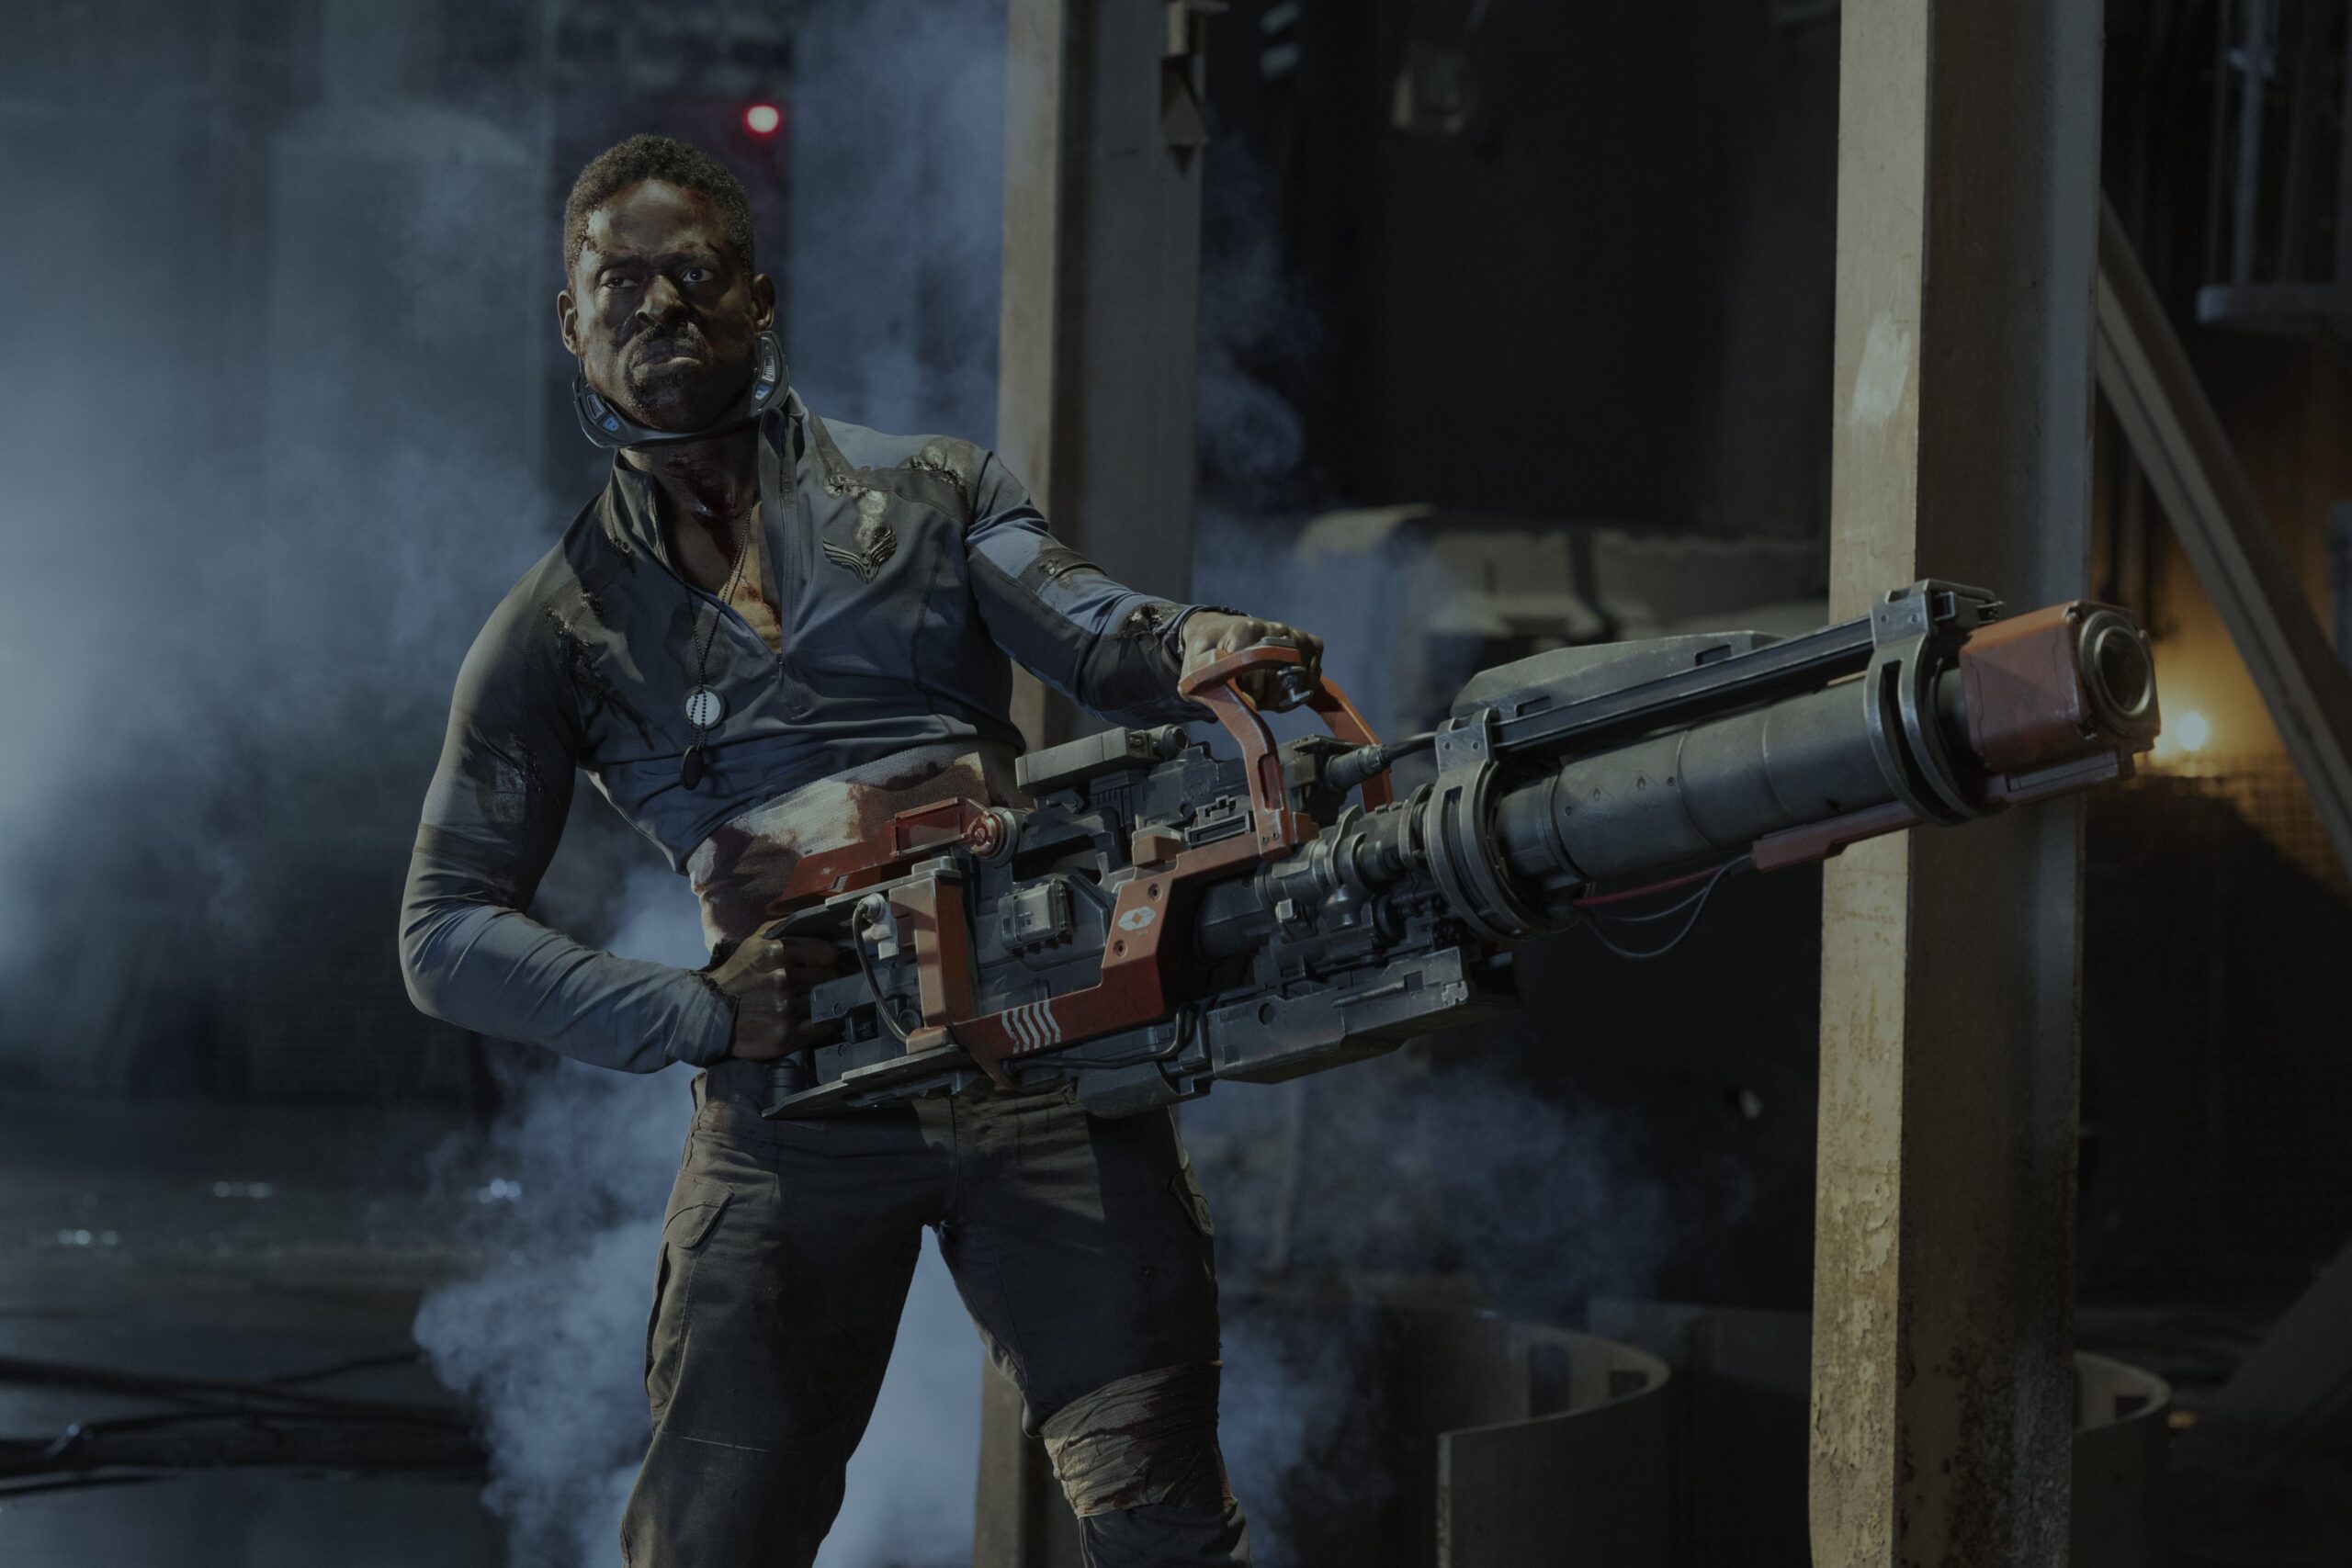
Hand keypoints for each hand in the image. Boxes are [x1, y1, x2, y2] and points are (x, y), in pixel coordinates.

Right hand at [707, 933, 844, 1060]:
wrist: (710, 1012)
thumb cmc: (738, 974)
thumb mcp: (755, 941)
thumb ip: (785, 927)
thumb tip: (816, 919)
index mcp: (779, 952)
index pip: (828, 953)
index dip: (826, 959)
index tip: (821, 964)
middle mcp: (784, 979)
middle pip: (829, 978)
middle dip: (823, 980)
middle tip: (812, 984)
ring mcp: (785, 1009)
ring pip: (825, 1001)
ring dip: (819, 1002)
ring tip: (806, 1001)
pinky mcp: (786, 1035)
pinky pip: (821, 1027)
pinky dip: (822, 1023)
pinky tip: (812, 1019)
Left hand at [1178, 611, 1325, 711]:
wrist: (1219, 632)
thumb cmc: (1207, 655)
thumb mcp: (1193, 672)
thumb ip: (1210, 689)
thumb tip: (1247, 705)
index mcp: (1246, 631)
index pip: (1256, 680)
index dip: (1248, 696)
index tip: (1238, 691)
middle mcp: (1275, 628)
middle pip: (1279, 683)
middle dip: (1264, 698)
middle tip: (1250, 693)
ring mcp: (1294, 634)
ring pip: (1299, 682)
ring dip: (1283, 695)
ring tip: (1264, 689)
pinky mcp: (1311, 643)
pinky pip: (1314, 676)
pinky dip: (1302, 689)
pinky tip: (1283, 686)